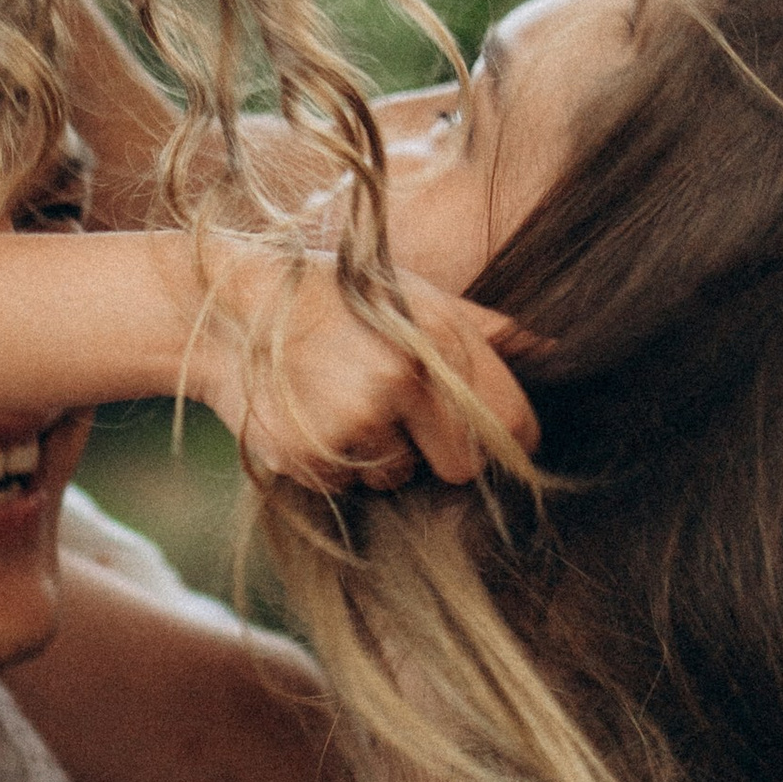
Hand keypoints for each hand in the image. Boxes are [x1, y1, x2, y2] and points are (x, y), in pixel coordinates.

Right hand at [191, 248, 536, 492]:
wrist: (227, 313)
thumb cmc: (332, 300)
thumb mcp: (411, 294)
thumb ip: (484, 329)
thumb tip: (555, 347)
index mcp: (437, 337)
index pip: (511, 424)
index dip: (504, 441)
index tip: (484, 439)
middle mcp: (402, 380)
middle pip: (461, 468)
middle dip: (437, 452)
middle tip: (396, 413)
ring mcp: (355, 421)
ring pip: (399, 478)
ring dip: (378, 456)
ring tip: (340, 403)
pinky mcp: (312, 455)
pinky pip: (349, 487)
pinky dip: (335, 465)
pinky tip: (310, 418)